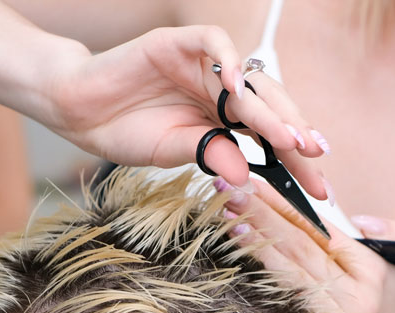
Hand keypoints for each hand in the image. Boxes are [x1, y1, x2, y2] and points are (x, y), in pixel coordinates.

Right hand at [48, 25, 328, 198]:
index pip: (269, 137)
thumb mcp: (173, 153)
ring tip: (289, 137)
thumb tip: (245, 177)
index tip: (318, 188)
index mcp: (224, 118)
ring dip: (271, 109)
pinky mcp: (180, 42)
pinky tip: (237, 88)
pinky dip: (229, 62)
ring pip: (250, 79)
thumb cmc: (124, 131)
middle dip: (294, 134)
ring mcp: (203, 64)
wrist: (76, 110)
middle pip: (270, 107)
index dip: (295, 160)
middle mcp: (221, 89)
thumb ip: (210, 156)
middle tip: (314, 157)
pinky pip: (214, 43)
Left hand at [221, 180, 394, 312]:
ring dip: (263, 255)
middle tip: (229, 191)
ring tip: (232, 226)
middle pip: (300, 249)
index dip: (285, 205)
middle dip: (262, 217)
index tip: (253, 183)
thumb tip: (361, 220)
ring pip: (297, 284)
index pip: (319, 230)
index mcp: (369, 267)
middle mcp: (358, 293)